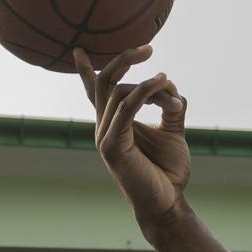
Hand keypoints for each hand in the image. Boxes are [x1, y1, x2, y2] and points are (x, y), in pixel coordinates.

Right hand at [74, 46, 189, 226]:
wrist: (168, 203)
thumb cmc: (167, 171)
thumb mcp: (172, 131)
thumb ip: (169, 107)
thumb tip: (169, 83)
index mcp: (114, 123)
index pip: (95, 93)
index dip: (86, 71)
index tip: (79, 50)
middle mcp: (105, 127)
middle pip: (104, 83)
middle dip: (122, 61)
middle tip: (148, 48)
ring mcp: (105, 136)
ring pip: (118, 92)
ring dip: (151, 86)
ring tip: (170, 84)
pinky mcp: (112, 146)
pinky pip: (125, 108)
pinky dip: (144, 92)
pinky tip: (161, 83)